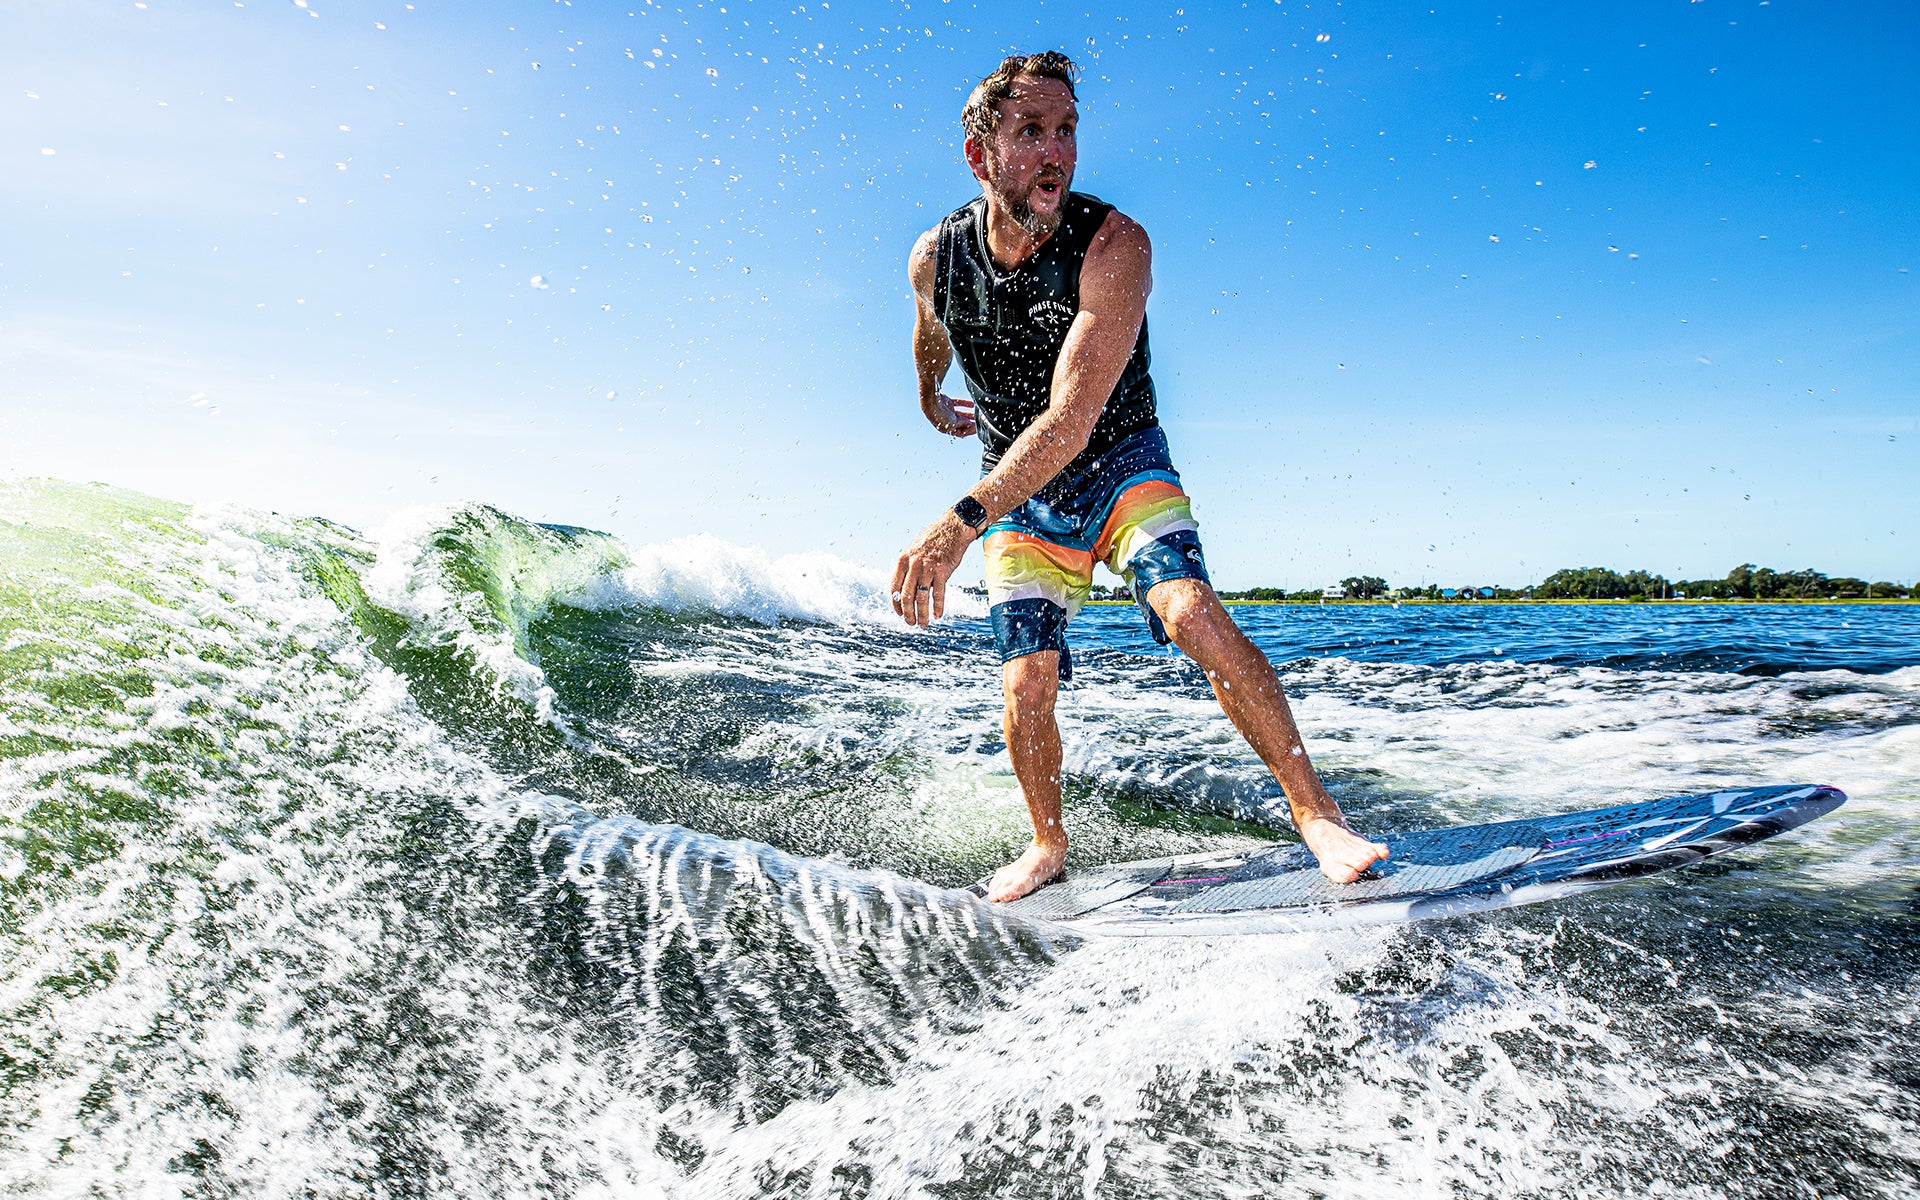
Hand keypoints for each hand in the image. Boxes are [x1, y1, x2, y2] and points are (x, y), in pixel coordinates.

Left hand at [891, 511, 974, 625]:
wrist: (953, 527)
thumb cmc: (935, 540)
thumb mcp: (915, 551)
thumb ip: (910, 569)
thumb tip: (908, 591)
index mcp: (903, 560)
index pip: (894, 587)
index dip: (895, 603)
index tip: (899, 613)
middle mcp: (913, 565)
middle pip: (906, 596)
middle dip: (908, 613)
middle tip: (911, 623)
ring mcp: (927, 568)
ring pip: (921, 598)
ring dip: (922, 614)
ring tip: (924, 623)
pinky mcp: (942, 571)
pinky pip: (938, 594)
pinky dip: (937, 607)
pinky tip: (937, 615)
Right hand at [923, 392, 976, 437]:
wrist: (931, 402)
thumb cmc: (939, 415)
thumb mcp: (953, 423)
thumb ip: (963, 424)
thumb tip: (970, 424)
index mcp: (947, 429)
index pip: (961, 432)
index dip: (970, 431)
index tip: (978, 428)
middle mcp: (946, 420)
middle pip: (961, 423)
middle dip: (971, 423)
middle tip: (980, 421)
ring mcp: (947, 411)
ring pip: (961, 413)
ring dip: (969, 414)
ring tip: (978, 413)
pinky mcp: (947, 402)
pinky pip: (959, 403)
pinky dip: (966, 404)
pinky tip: (972, 404)